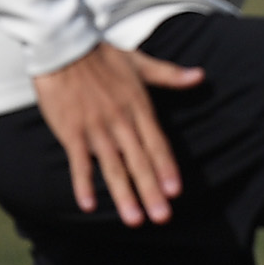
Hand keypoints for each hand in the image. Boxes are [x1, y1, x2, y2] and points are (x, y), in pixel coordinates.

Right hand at [30, 39, 204, 227]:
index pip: (157, 144)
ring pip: (113, 167)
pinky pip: (79, 163)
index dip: (166, 168)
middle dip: (151, 191)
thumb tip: (200, 76)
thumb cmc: (101, 55)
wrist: (63, 45)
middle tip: (162, 217)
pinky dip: (83, 184)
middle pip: (139, 162)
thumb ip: (170, 74)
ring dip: (124, 195)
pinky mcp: (71, 131)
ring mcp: (95, 128)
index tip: (176, 191)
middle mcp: (120, 121)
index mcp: (138, 106)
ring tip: (134, 219)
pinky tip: (89, 205)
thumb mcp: (140, 62)